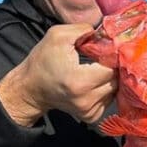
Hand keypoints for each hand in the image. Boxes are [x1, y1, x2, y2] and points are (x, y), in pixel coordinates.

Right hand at [0, 24, 117, 126]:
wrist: (30, 88)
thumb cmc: (42, 60)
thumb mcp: (57, 36)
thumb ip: (83, 30)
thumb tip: (106, 33)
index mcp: (80, 81)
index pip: (112, 67)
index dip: (111, 55)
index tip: (104, 49)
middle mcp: (86, 100)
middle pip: (116, 80)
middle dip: (112, 67)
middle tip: (101, 58)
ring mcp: (89, 111)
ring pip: (115, 90)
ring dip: (109, 78)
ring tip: (95, 70)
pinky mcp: (91, 117)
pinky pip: (109, 100)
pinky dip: (105, 89)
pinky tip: (93, 82)